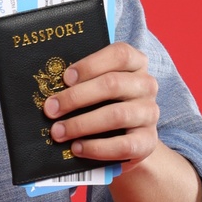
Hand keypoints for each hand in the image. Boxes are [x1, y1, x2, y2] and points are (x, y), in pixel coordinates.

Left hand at [43, 44, 159, 163]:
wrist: (128, 139)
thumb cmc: (105, 105)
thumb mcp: (97, 87)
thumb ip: (82, 82)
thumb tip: (51, 93)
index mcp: (136, 64)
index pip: (120, 54)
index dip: (90, 65)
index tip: (65, 78)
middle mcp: (147, 86)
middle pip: (112, 84)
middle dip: (75, 97)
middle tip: (50, 109)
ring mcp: (150, 113)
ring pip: (116, 115)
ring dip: (81, 124)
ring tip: (58, 132)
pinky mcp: (147, 141)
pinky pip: (123, 145)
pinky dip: (96, 148)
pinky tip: (77, 147)